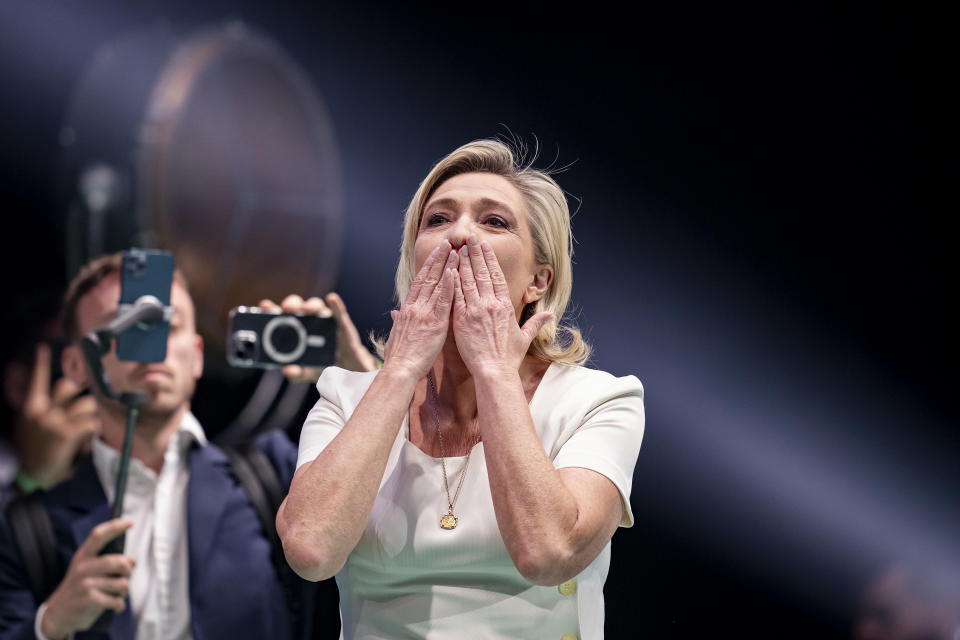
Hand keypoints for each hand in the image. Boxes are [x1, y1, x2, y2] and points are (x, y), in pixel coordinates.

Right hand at [14, 343, 99, 487]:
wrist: (28, 475)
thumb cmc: (32, 449)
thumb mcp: (28, 424)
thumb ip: (38, 407)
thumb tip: (50, 392)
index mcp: (31, 407)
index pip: (36, 379)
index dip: (40, 363)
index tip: (42, 347)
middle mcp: (42, 410)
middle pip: (69, 385)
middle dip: (81, 392)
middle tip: (85, 405)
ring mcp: (55, 421)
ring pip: (87, 404)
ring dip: (92, 416)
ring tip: (86, 429)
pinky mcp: (67, 433)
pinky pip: (93, 423)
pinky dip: (94, 431)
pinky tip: (87, 441)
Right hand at [40, 518, 135, 638]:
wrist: (57, 615)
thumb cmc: (80, 589)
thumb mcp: (88, 571)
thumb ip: (110, 563)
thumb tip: (133, 562)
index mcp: (83, 556)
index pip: (98, 536)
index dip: (114, 527)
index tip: (129, 522)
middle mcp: (83, 567)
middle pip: (119, 562)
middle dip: (128, 571)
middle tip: (125, 578)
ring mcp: (85, 584)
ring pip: (122, 584)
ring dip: (123, 592)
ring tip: (115, 595)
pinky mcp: (89, 600)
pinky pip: (117, 600)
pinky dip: (119, 605)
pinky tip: (114, 606)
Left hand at [258, 293, 377, 382]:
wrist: (350, 372)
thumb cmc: (324, 366)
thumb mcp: (309, 372)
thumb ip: (297, 373)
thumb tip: (287, 370)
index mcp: (295, 330)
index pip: (281, 316)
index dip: (272, 309)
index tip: (264, 305)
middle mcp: (309, 321)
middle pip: (298, 306)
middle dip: (291, 304)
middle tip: (286, 309)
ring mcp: (326, 320)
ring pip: (317, 306)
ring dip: (311, 305)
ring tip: (306, 309)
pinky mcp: (343, 323)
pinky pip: (339, 311)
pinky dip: (336, 304)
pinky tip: (332, 299)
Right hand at [382, 240, 458, 378]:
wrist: (399, 369)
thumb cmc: (399, 357)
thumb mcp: (397, 334)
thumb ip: (399, 321)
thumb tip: (397, 314)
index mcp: (408, 309)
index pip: (419, 282)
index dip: (428, 267)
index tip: (436, 254)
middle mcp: (415, 306)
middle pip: (427, 277)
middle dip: (437, 259)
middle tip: (447, 243)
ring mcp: (424, 312)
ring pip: (436, 283)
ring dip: (446, 265)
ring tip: (455, 250)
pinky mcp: (434, 322)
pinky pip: (442, 300)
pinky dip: (448, 284)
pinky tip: (454, 272)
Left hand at [452, 236, 552, 375]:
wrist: (495, 371)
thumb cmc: (509, 357)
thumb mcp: (524, 338)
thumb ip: (535, 323)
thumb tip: (549, 315)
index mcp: (505, 306)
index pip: (497, 276)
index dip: (489, 259)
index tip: (484, 246)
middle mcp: (491, 304)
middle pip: (482, 273)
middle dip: (475, 253)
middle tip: (469, 238)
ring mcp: (476, 310)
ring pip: (468, 280)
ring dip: (463, 262)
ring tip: (458, 248)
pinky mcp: (462, 319)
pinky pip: (457, 295)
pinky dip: (453, 281)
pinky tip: (449, 269)